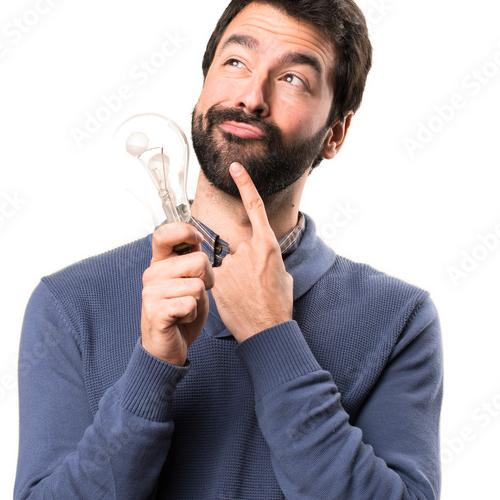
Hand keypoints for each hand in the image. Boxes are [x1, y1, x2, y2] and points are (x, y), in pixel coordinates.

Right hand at [140, 221, 213, 365]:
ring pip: (197, 285)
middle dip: (207, 279)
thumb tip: (196, 239)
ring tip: (185, 309)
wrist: (167, 347)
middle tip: (195, 294)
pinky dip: (192, 314)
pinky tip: (181, 319)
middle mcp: (152, 274)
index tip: (196, 241)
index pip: (164, 233)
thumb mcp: (190, 283)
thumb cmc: (181, 314)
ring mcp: (151, 293)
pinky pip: (190, 304)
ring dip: (198, 301)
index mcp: (159, 263)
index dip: (185, 231)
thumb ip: (192, 262)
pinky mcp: (156, 311)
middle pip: (198, 261)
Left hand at [210, 162, 293, 342]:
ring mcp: (231, 264)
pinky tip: (235, 301)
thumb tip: (261, 257)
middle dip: (244, 265)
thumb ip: (269, 258)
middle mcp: (248, 250)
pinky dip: (224, 288)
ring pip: (227, 264)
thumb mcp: (283, 275)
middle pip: (239, 248)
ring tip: (246, 297)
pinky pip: (217, 277)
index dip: (244, 185)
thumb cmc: (278, 305)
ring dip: (234, 278)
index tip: (234, 168)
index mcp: (268, 246)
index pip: (255, 207)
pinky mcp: (217, 279)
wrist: (267, 330)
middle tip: (254, 288)